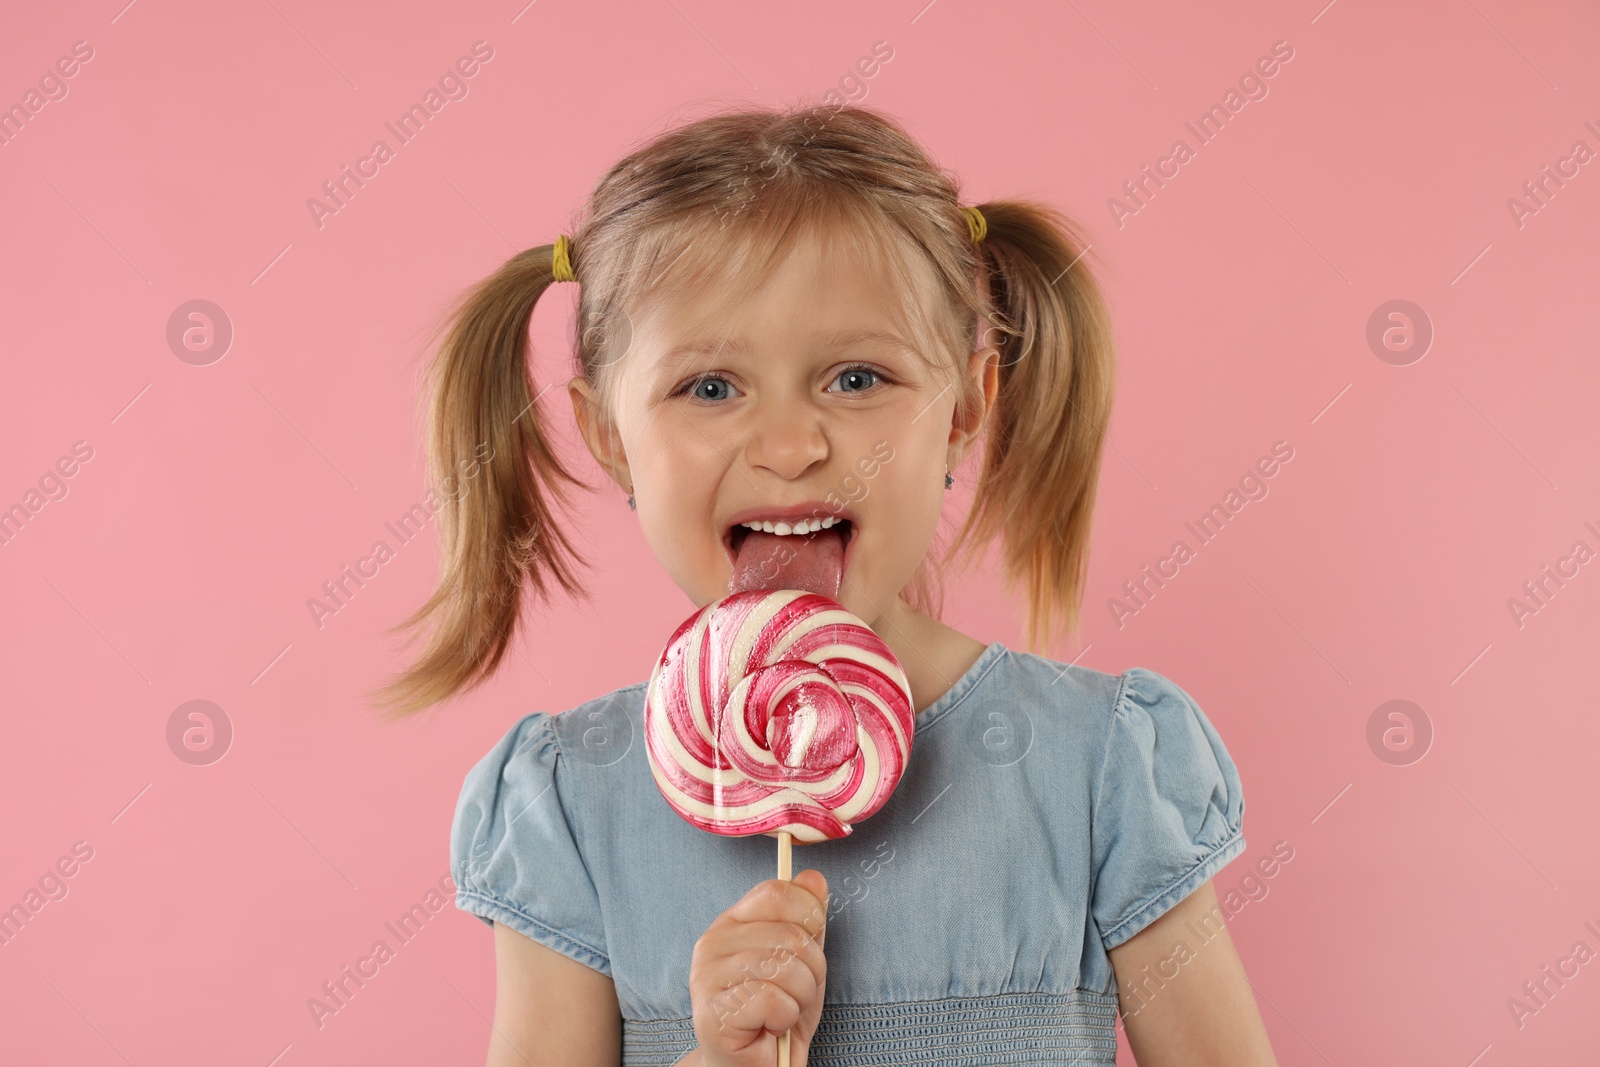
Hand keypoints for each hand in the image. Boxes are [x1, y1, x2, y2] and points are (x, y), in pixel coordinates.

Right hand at [689, 869, 828, 1066]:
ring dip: (799, 998)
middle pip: (789, 934)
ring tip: (782, 1012)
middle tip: (793, 995)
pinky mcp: (712, 1014)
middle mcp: (712, 943)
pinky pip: (772, 999)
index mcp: (732, 922)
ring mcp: (706, 978)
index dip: (809, 918)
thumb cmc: (778, 1014)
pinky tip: (769, 1028)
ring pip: (784, 966)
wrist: (760, 1066)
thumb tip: (814, 879)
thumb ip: (807, 920)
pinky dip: (784, 1017)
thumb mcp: (804, 960)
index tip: (806, 951)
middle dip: (811, 971)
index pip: (777, 892)